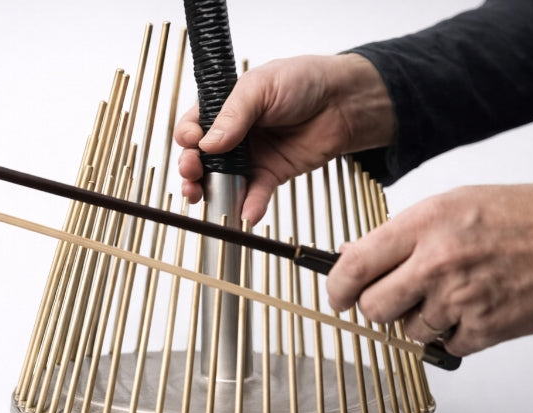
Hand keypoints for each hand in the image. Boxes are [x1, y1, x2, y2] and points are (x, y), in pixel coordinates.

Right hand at [174, 53, 394, 222]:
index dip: (188, 136)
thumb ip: (233, 114)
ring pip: (221, 179)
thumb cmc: (304, 80)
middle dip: (191, 167)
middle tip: (192, 171)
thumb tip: (208, 141)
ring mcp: (251, 155)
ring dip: (211, 191)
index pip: (194, 125)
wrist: (344, 101)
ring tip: (204, 196)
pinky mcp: (271, 173)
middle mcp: (234, 133)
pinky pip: (255, 193)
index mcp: (224, 106)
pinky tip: (246, 212)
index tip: (191, 142)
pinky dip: (249, 205)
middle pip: (202, 157)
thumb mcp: (261, 87)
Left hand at [326, 183, 532, 356]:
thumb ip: (395, 234)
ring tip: (448, 296)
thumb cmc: (514, 216)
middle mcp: (436, 263)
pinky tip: (471, 308)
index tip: (337, 296)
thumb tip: (350, 254)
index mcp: (422, 226)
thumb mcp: (445, 206)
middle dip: (377, 308)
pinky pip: (446, 345)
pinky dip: (454, 334)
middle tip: (392, 299)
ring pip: (408, 332)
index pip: (354, 266)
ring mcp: (460, 298)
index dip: (336, 287)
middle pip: (374, 308)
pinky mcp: (485, 328)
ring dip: (420, 322)